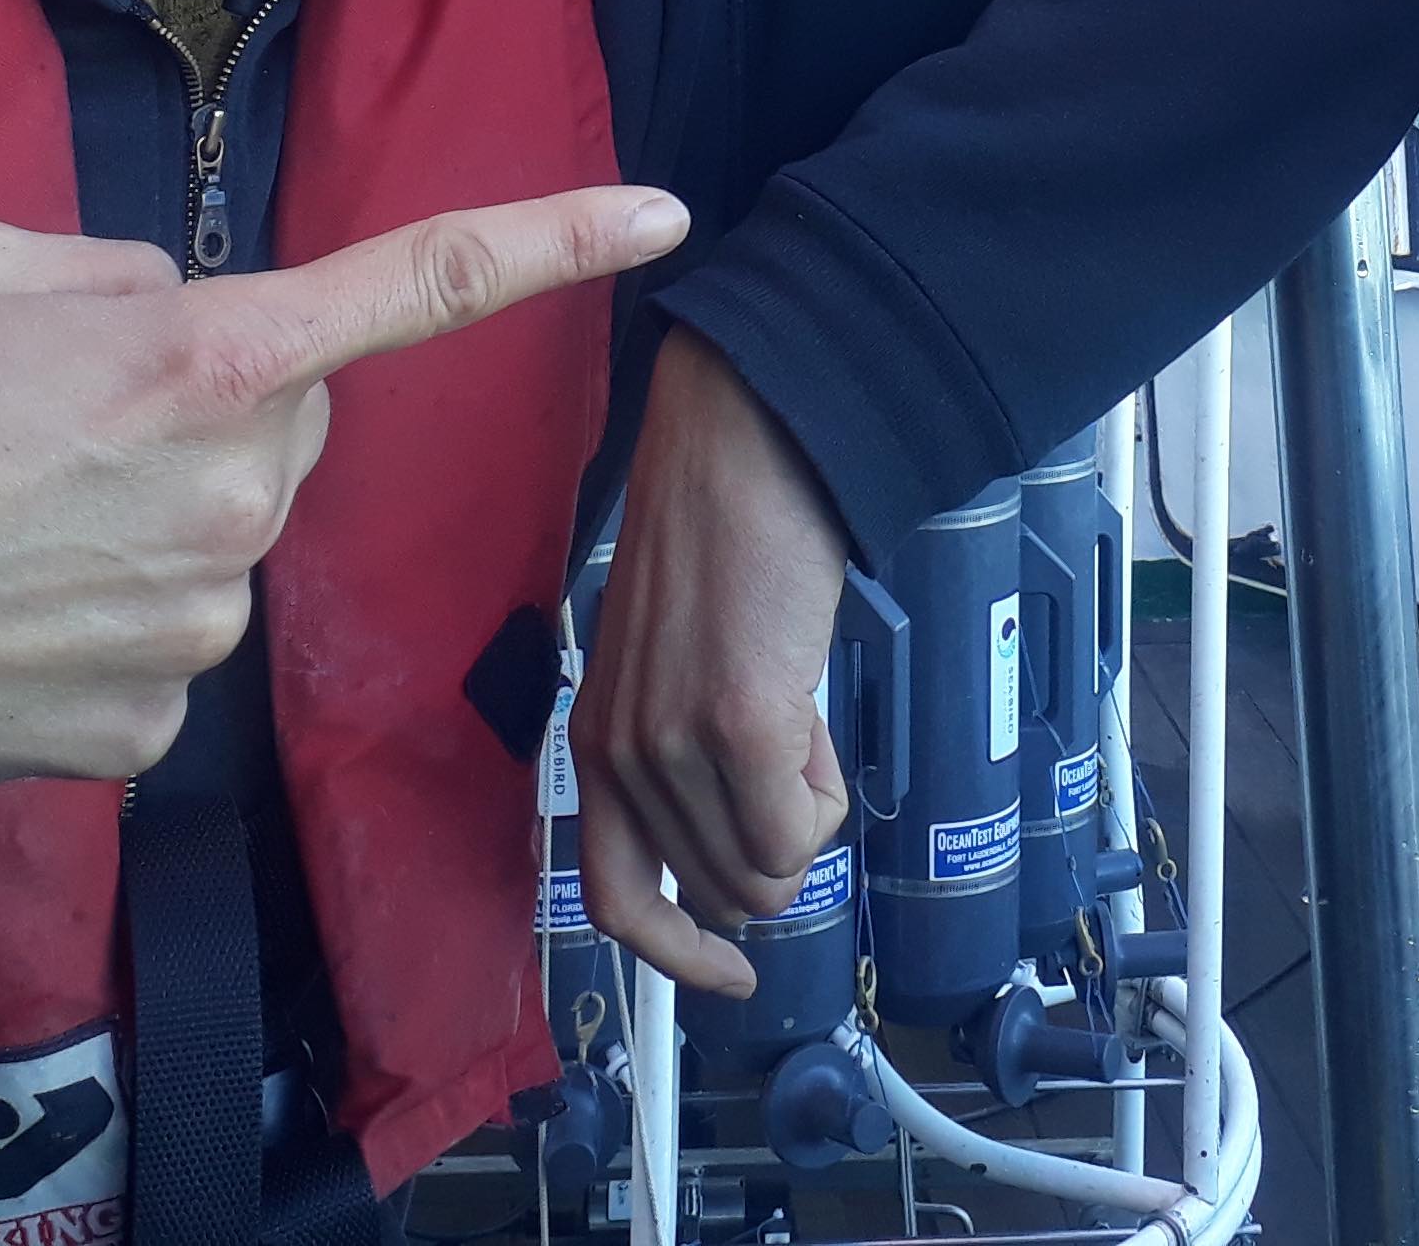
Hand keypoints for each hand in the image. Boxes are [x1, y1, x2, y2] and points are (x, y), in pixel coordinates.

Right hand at [0, 189, 685, 792]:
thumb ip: (125, 274)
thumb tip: (188, 309)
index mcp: (199, 358)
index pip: (417, 287)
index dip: (551, 240)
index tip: (661, 214)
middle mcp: (227, 496)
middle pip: (287, 425)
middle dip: (209, 407)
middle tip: (47, 422)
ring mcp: (193, 627)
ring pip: (225, 539)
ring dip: (147, 521)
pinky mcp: (143, 732)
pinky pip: (167, 648)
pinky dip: (99, 624)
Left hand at [572, 328, 853, 997]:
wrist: (746, 444)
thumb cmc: (727, 536)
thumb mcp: (674, 669)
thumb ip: (685, 758)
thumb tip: (750, 854)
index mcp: (594, 743)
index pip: (614, 903)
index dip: (679, 955)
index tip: (731, 974)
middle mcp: (619, 758)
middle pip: (719, 895)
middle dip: (777, 842)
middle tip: (790, 743)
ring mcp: (675, 747)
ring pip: (767, 874)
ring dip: (805, 810)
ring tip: (797, 713)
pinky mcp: (739, 725)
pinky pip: (802, 833)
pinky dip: (824, 791)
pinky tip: (812, 710)